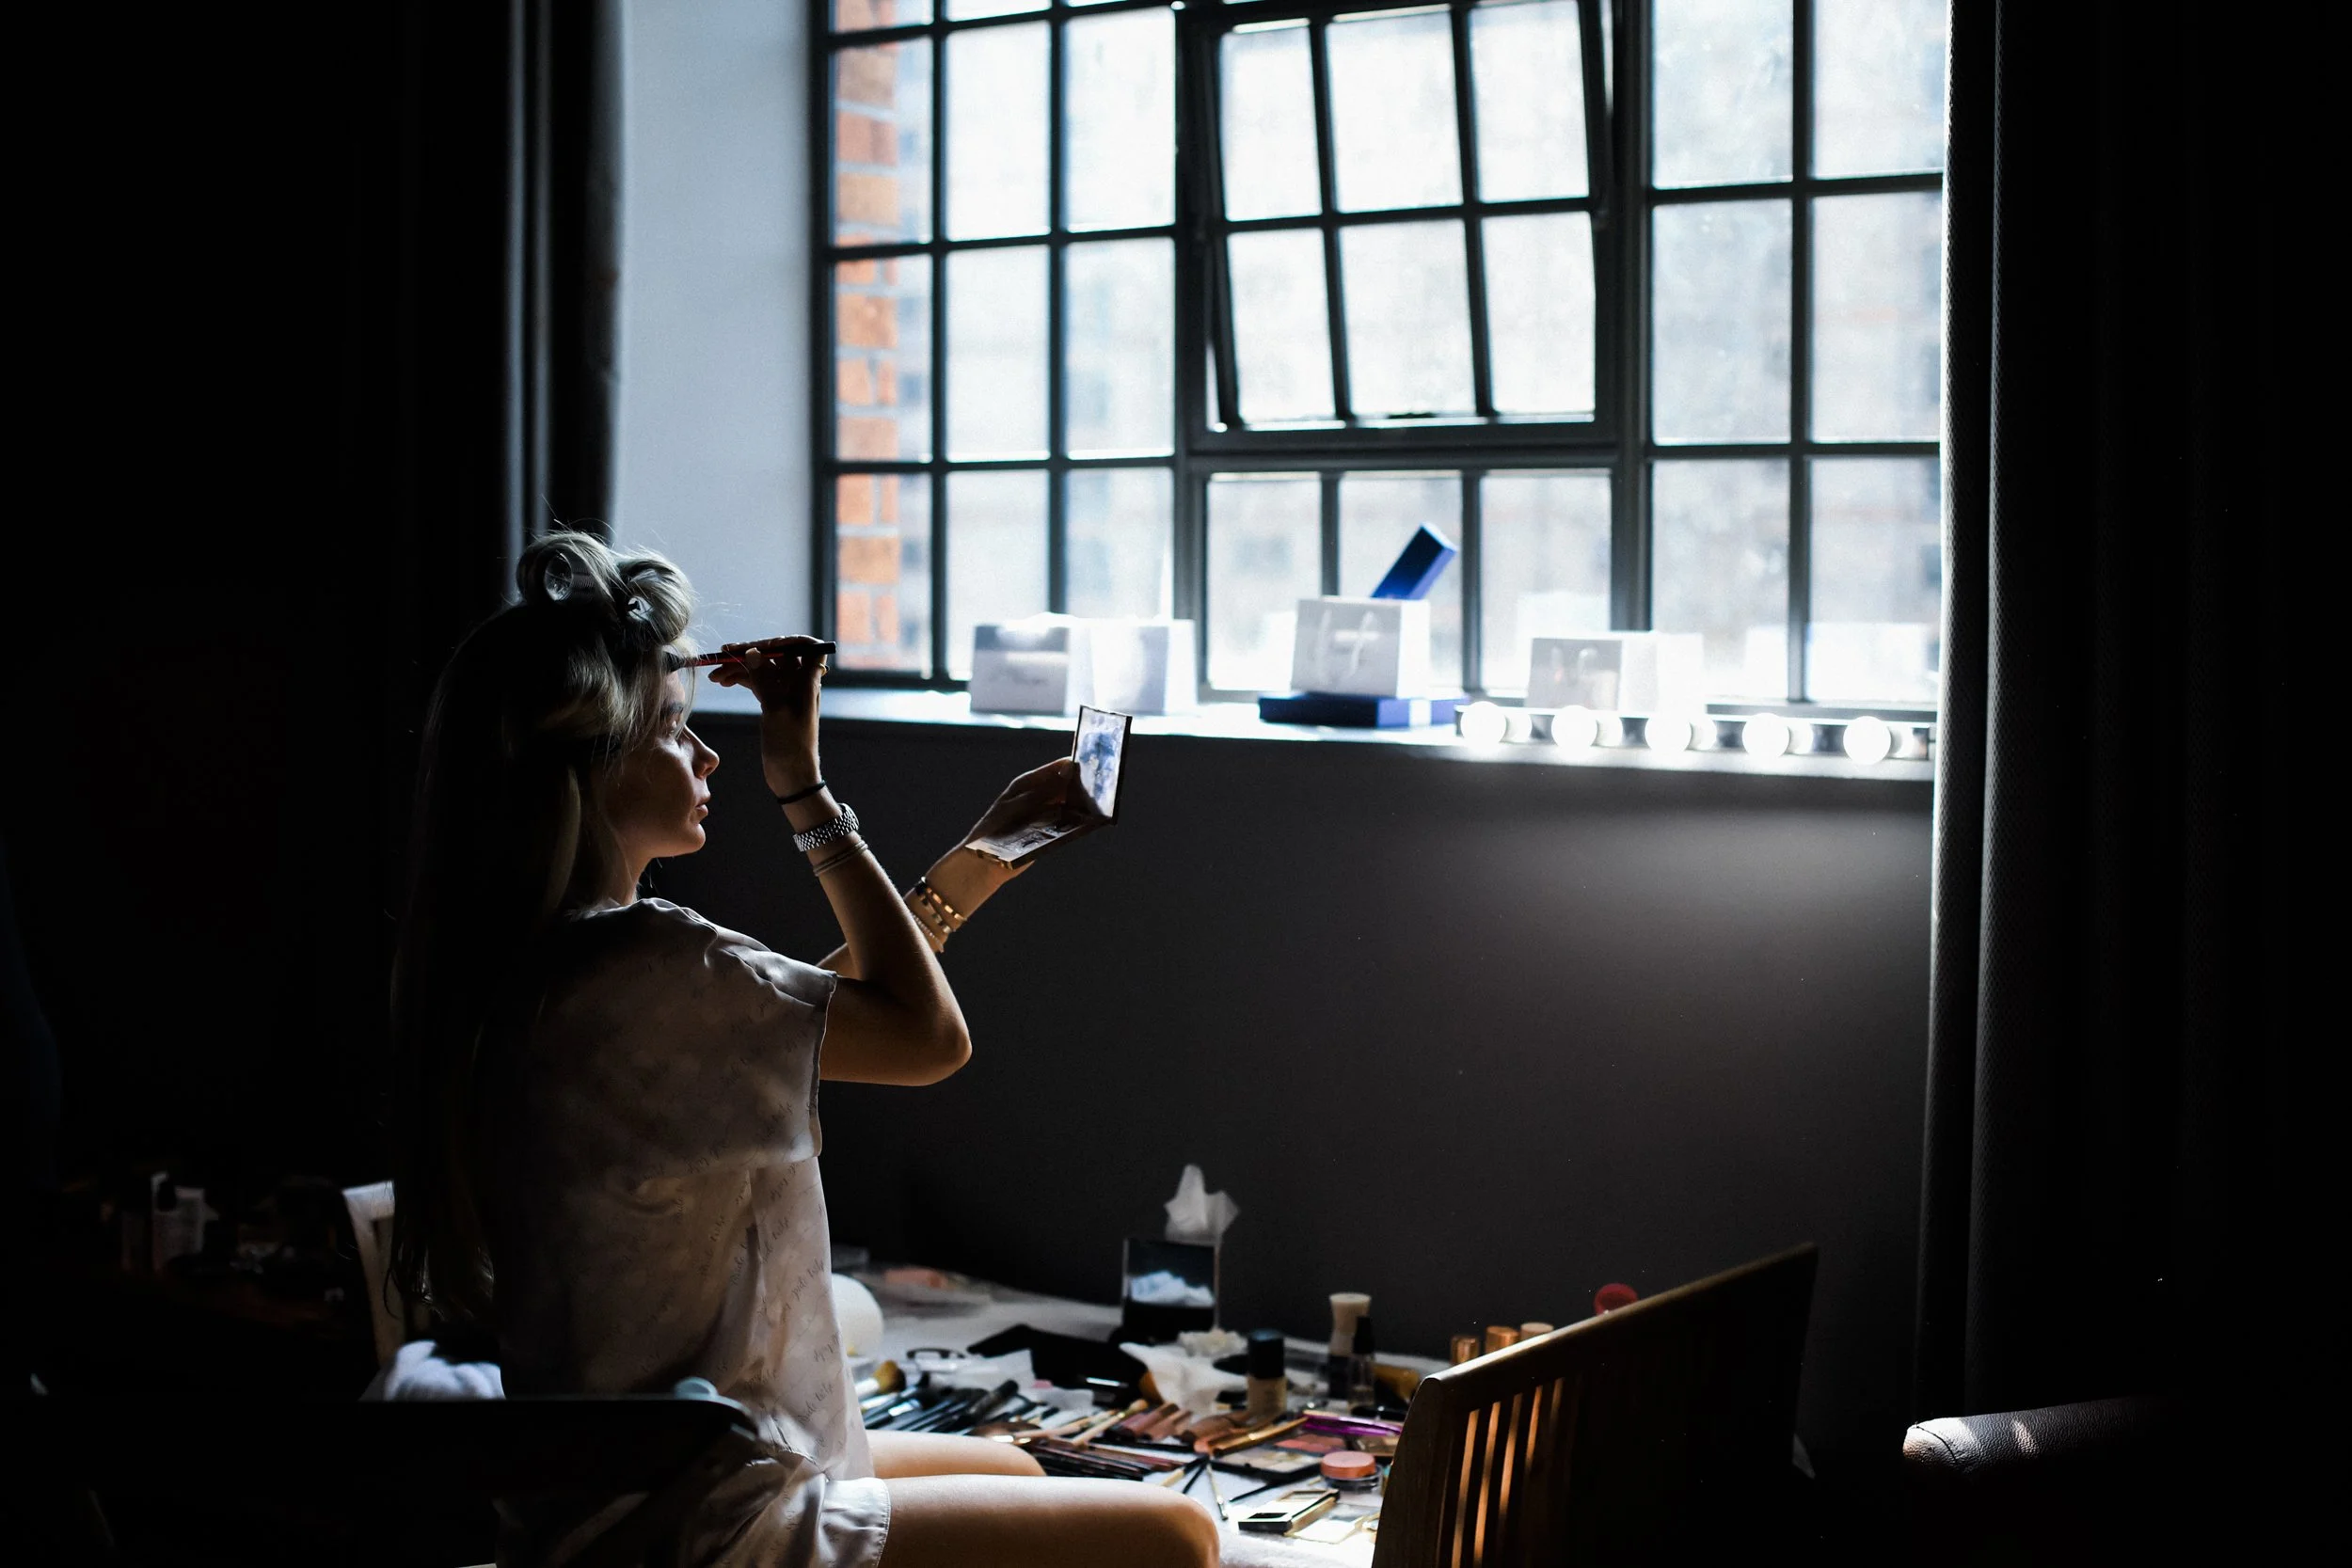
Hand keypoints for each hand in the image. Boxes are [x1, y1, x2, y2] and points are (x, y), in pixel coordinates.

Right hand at [706, 636, 828, 794]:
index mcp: (807, 681)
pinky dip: (741, 680)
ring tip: (714, 675)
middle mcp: (798, 683)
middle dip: (750, 653)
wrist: (792, 777)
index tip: (763, 645)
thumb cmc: (790, 745)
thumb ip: (765, 680)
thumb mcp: (776, 710)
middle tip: (723, 654)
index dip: (786, 641)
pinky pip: (756, 683)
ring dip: (739, 668)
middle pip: (775, 656)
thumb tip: (754, 652)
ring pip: (762, 669)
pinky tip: (723, 682)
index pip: (806, 647)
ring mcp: (785, 693)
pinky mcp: (773, 703)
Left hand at [960, 758, 1091, 865]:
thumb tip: (1067, 769)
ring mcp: (1043, 812)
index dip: (1074, 766)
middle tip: (1099, 789)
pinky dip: (1075, 820)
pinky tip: (1086, 821)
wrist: (985, 861)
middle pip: (1064, 785)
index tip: (1093, 766)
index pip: (1056, 768)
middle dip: (1080, 786)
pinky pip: (1065, 821)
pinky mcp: (1047, 829)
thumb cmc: (995, 829)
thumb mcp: (1019, 806)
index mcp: (1027, 783)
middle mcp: (1037, 795)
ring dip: (1080, 804)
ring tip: (1097, 804)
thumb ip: (1043, 790)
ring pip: (1067, 803)